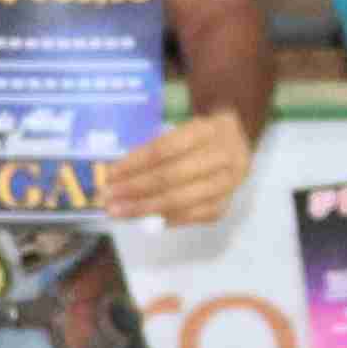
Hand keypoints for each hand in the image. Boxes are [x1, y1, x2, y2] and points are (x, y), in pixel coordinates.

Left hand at [100, 106, 255, 230]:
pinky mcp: (227, 203)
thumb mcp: (181, 129)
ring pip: (182, 200)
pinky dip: (167, 219)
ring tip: (119, 212)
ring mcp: (229, 182)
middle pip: (172, 176)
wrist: (238, 143)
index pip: (165, 148)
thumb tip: (116, 175)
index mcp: (208, 129)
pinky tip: (145, 219)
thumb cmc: (198, 136)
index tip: (110, 174)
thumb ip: (154, 149)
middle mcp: (224, 155)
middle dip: (135, 189)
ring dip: (145, 208)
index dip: (134, 163)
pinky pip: (193, 216)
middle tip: (108, 198)